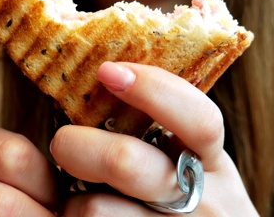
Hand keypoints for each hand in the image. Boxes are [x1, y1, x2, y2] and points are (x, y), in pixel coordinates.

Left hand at [50, 61, 258, 215]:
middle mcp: (200, 201)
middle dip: (81, 146)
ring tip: (75, 196)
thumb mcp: (193, 164)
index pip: (199, 121)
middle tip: (62, 141)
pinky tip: (77, 215)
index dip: (155, 90)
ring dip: (72, 199)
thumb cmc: (191, 201)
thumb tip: (105, 75)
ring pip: (97, 208)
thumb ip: (162, 129)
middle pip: (127, 163)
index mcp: (211, 163)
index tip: (108, 71)